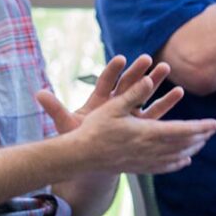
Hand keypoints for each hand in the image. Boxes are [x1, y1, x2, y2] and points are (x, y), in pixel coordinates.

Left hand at [36, 54, 183, 134]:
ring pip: (144, 94)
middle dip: (138, 72)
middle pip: (127, 84)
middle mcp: (114, 103)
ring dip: (155, 82)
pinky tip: (178, 92)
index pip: (105, 82)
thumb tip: (38, 93)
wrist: (91, 156)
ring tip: (166, 68)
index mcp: (97, 100)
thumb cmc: (79, 137)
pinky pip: (155, 111)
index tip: (121, 58)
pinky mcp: (140, 123)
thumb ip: (55, 109)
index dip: (112, 71)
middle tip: (148, 58)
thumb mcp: (67, 124)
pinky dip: (165, 102)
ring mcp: (129, 112)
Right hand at [45, 59, 215, 175]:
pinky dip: (177, 163)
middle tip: (212, 130)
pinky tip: (184, 160)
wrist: (83, 155)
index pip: (182, 130)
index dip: (200, 127)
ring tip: (202, 142)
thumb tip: (149, 79)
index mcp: (146, 132)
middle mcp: (150, 149)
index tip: (215, 124)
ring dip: (191, 148)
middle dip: (199, 137)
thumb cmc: (95, 128)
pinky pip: (164, 167)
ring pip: (176, 156)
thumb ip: (132, 94)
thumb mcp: (112, 106)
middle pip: (182, 144)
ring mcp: (145, 160)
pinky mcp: (138, 167)